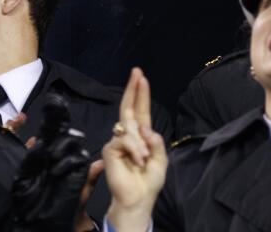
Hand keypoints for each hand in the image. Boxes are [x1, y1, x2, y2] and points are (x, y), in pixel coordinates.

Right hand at [104, 68, 165, 231]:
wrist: (138, 198)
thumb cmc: (149, 181)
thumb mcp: (160, 159)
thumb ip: (156, 141)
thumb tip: (144, 128)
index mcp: (142, 135)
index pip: (140, 111)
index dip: (141, 94)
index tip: (141, 77)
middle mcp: (128, 135)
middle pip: (128, 108)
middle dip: (133, 89)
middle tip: (136, 72)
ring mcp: (117, 141)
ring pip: (130, 128)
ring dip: (141, 142)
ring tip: (144, 159)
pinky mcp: (110, 150)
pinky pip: (124, 140)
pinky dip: (135, 149)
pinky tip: (138, 160)